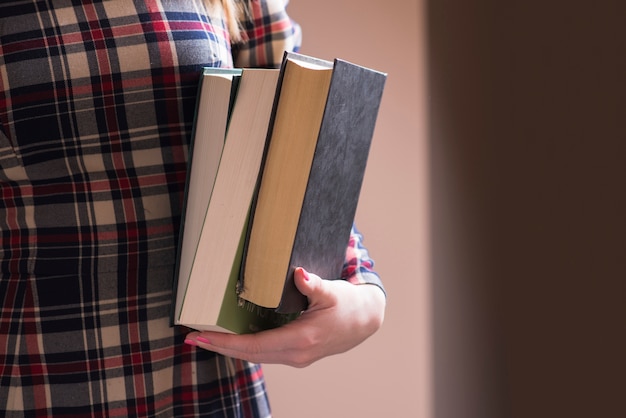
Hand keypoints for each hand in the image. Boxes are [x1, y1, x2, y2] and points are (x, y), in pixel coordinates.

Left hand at [185, 267, 385, 366]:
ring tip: (207, 337)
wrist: (365, 321)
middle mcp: (297, 354)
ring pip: (256, 357)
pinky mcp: (297, 355)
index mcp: (302, 339)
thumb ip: (313, 285)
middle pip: (250, 355)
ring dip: (231, 349)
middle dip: (220, 347)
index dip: (225, 342)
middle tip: (193, 337)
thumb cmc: (348, 305)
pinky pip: (265, 354)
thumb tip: (299, 274)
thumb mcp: (332, 292)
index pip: (254, 345)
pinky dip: (245, 348)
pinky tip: (233, 339)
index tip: (201, 336)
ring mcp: (297, 358)